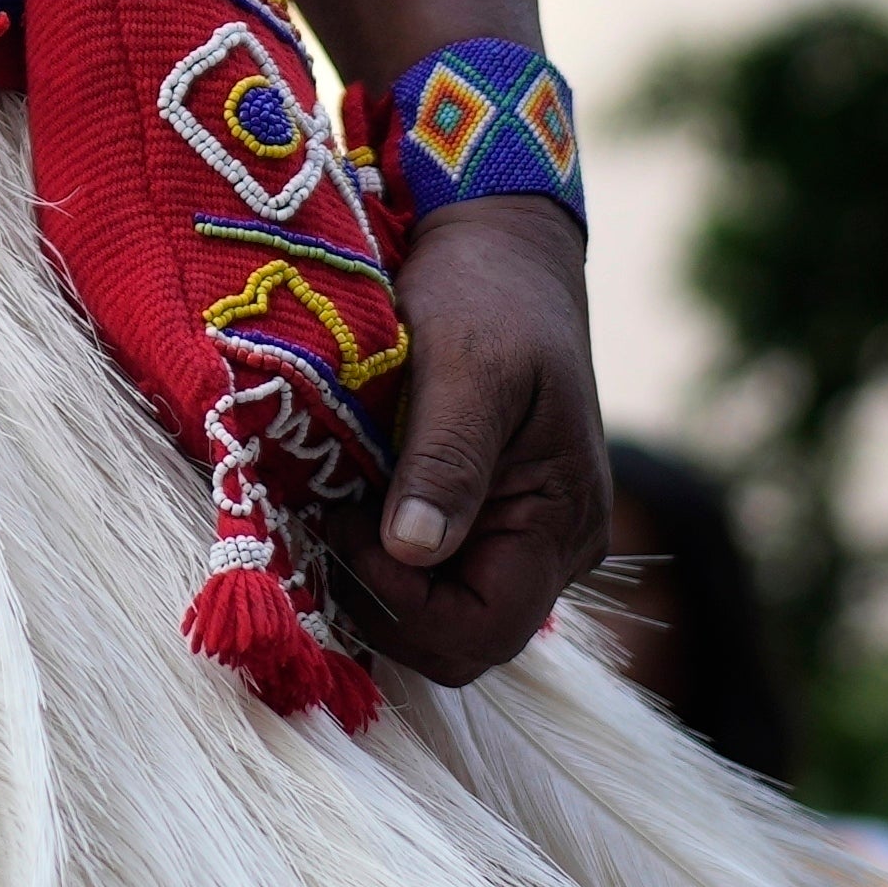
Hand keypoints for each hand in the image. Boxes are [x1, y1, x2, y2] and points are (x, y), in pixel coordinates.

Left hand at [339, 199, 609, 687]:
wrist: (500, 247)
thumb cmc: (488, 292)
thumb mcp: (467, 364)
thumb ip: (445, 460)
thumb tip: (413, 552)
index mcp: (563, 521)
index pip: (484, 631)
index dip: (405, 608)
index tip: (347, 528)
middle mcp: (552, 548)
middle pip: (460, 639)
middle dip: (382, 602)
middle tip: (324, 524)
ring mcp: (520, 537)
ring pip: (438, 613)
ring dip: (373, 582)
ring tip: (328, 512)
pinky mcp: (484, 517)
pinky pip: (430, 573)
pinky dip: (379, 557)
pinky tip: (344, 508)